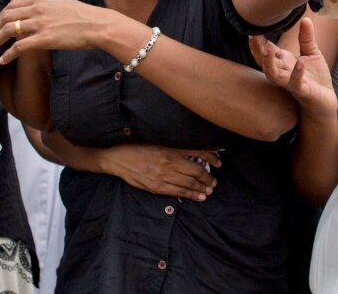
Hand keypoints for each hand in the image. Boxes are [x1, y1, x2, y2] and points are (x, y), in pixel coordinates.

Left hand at [0, 0, 108, 62]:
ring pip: (8, 30)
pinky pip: (19, 46)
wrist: (96, 24)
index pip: (12, 5)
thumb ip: (46, 7)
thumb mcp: (61, 4)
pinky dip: (8, 54)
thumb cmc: (83, 16)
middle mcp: (36, 9)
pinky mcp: (43, 38)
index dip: (0, 16)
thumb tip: (37, 15)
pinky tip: (3, 60)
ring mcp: (39, 23)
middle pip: (5, 17)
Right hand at [98, 144, 220, 200]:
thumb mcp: (159, 141)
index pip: (197, 154)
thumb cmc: (138, 147)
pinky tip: (198, 197)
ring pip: (188, 185)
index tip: (219, 163)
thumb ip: (176, 146)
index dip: (210, 159)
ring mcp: (162, 177)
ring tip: (209, 191)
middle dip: (207, 179)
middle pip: (195, 173)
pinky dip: (190, 195)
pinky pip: (177, 193)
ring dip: (201, 189)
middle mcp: (168, 163)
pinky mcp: (156, 187)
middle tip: (214, 182)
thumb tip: (195, 149)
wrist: (118, 158)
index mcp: (170, 149)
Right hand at [250, 18, 336, 118]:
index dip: (260, 41)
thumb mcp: (312, 53)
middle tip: (253, 36)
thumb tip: (305, 19)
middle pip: (264, 62)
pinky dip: (297, 74)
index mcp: (284, 61)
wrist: (326, 100)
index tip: (254, 28)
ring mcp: (291, 82)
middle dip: (257, 50)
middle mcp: (283, 72)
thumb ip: (306, 37)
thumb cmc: (316, 78)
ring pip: (274, 75)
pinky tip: (299, 63)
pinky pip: (296, 83)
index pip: (268, 50)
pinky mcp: (303, 91)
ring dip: (269, 63)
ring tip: (268, 49)